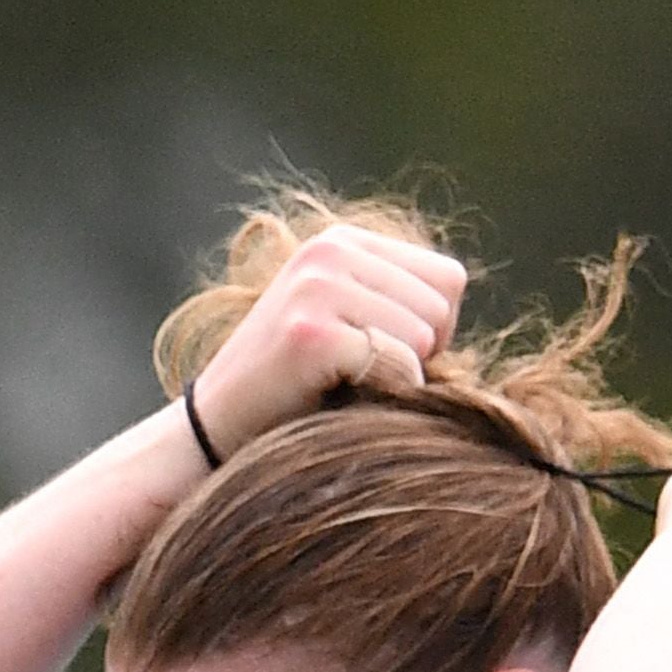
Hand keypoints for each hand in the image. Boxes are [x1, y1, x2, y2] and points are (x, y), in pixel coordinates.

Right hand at [186, 221, 470, 460]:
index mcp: (343, 242)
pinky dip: (381, 398)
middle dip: (417, 358)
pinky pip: (397, 365)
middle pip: (440, 308)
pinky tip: (334, 400)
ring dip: (395, 379)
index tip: (381, 356)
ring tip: (341, 386)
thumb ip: (395, 300)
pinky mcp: (311, 331)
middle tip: (358, 379)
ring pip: (422, 337)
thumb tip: (458, 302)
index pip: (447, 279)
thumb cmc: (293, 389)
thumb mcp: (345, 320)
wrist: (213, 429)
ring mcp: (316, 286)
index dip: (432, 332)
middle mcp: (329, 250)